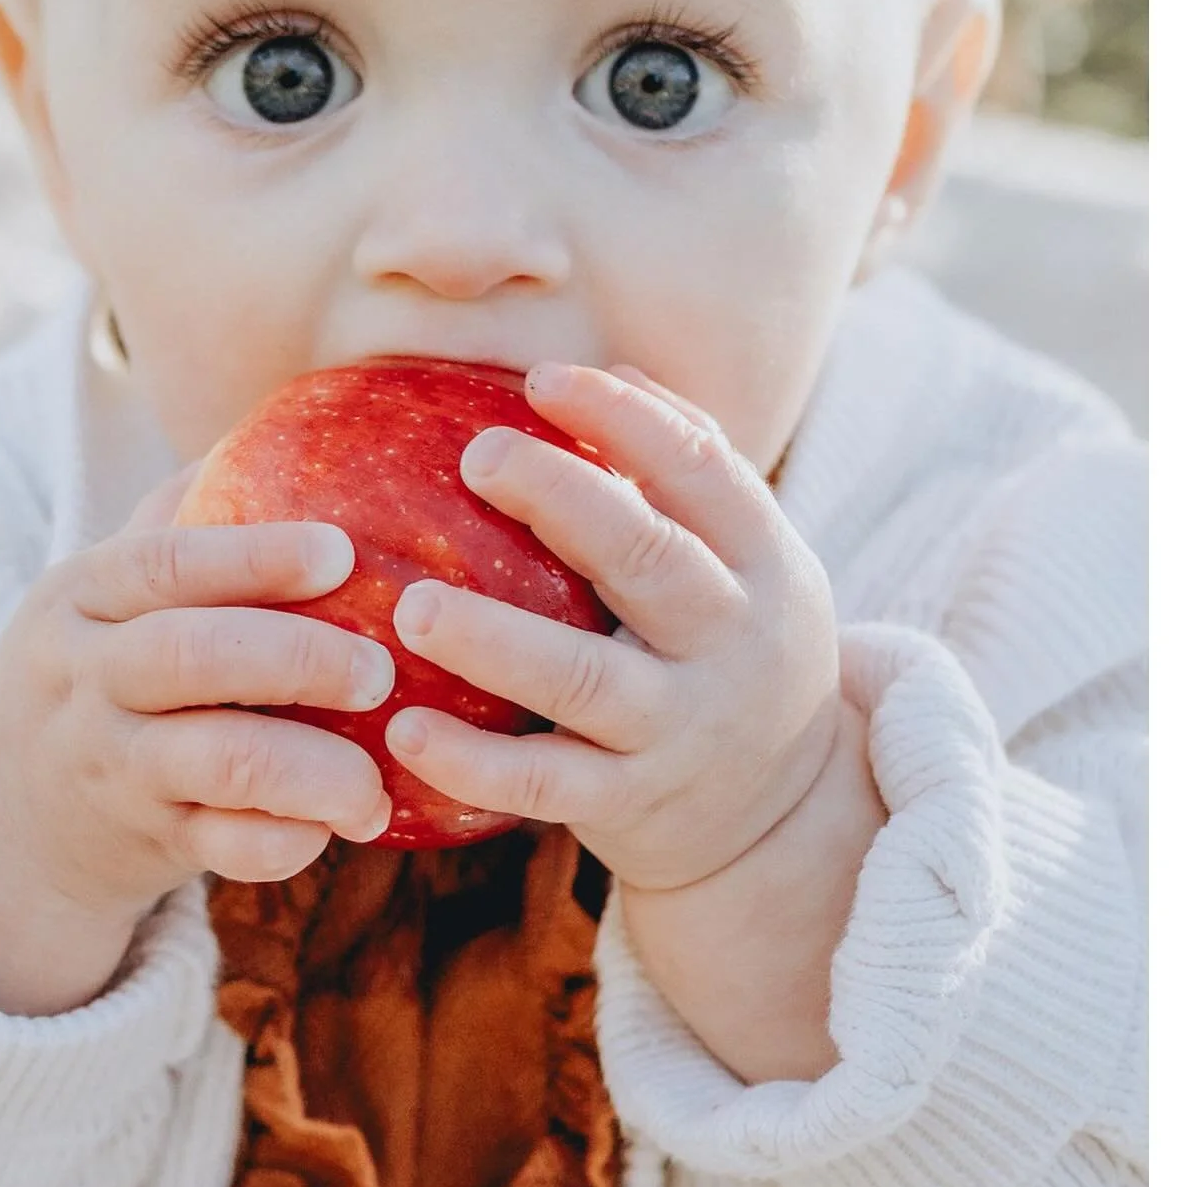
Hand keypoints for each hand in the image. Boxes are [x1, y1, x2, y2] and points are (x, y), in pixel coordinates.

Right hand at [0, 465, 393, 1010]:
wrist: (11, 815)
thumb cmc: (102, 668)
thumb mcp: (110, 591)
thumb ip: (187, 514)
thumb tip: (297, 413)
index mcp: (86, 597)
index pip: (163, 563)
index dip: (253, 555)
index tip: (339, 552)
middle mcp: (89, 679)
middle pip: (189, 657)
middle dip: (298, 659)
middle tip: (380, 670)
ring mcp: (113, 767)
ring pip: (218, 764)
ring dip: (314, 770)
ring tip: (377, 779)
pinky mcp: (144, 843)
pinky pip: (224, 847)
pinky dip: (285, 840)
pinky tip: (333, 827)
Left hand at [382, 362, 841, 891]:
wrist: (780, 816)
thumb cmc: (730, 654)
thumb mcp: (749, 565)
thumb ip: (691, 473)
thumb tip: (613, 370)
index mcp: (763, 564)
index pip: (702, 470)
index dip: (624, 417)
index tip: (542, 379)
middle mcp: (732, 642)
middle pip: (647, 557)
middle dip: (562, 499)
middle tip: (476, 457)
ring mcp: (682, 729)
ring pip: (585, 680)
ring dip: (496, 641)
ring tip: (415, 607)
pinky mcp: (633, 802)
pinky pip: (546, 782)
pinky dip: (474, 763)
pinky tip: (405, 732)